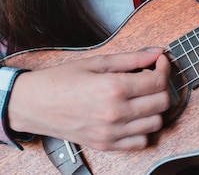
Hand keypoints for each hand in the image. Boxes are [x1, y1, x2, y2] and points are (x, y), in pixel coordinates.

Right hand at [7, 48, 170, 150]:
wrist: (33, 104)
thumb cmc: (61, 80)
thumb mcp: (97, 61)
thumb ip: (131, 58)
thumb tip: (157, 52)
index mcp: (113, 88)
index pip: (158, 81)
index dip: (164, 68)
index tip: (160, 62)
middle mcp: (115, 112)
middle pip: (162, 102)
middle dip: (162, 86)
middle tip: (152, 77)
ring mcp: (112, 132)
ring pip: (156, 123)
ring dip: (155, 108)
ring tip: (143, 96)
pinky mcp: (106, 145)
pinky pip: (141, 141)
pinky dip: (143, 129)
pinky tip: (134, 115)